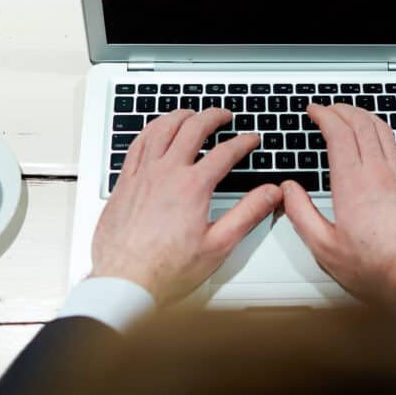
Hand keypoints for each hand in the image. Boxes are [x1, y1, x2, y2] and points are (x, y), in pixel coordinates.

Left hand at [90, 108, 282, 304]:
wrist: (125, 280)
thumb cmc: (166, 269)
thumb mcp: (218, 245)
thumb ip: (248, 214)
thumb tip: (271, 193)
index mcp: (192, 187)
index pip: (225, 152)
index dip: (243, 142)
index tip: (251, 139)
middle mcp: (166, 173)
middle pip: (193, 128)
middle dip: (213, 116)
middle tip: (225, 115)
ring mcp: (142, 174)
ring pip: (161, 128)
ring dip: (181, 115)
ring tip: (192, 114)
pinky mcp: (124, 182)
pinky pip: (137, 143)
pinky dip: (151, 129)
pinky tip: (156, 130)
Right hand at [282, 104, 395, 305]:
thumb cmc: (377, 270)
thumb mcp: (324, 248)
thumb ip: (300, 214)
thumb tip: (288, 190)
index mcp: (354, 184)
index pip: (339, 132)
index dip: (324, 115)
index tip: (314, 110)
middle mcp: (380, 173)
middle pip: (361, 123)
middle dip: (342, 109)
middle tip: (328, 109)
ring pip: (382, 130)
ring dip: (363, 116)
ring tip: (349, 116)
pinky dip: (381, 133)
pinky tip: (375, 140)